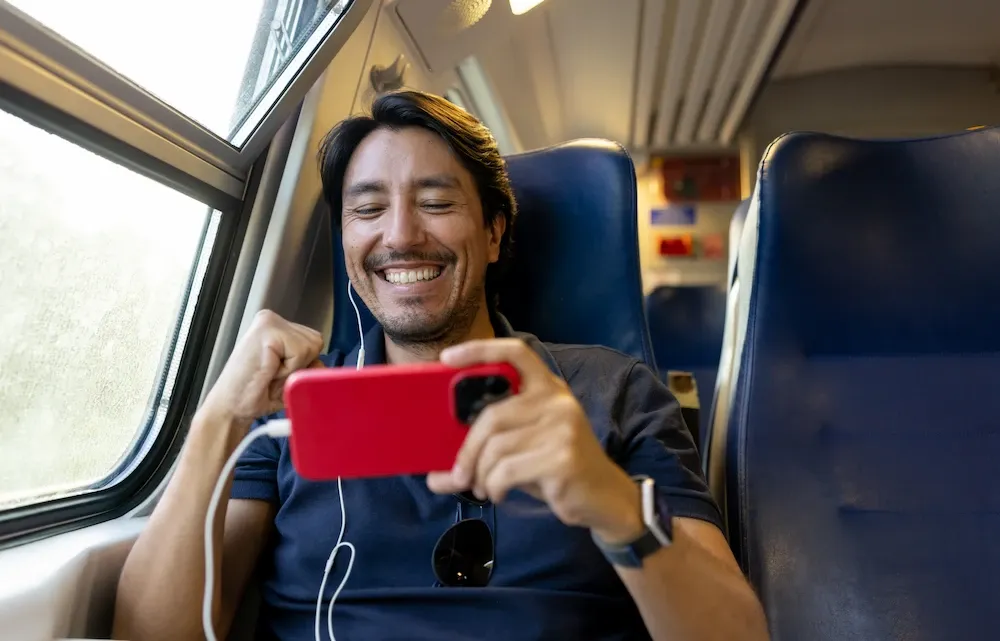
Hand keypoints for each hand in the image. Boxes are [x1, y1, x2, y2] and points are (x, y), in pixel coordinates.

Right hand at [200, 309, 324, 425]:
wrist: (231, 409)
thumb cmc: (256, 394)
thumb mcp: (291, 376)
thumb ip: (311, 364)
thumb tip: (328, 361)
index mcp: (277, 327)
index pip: (313, 341)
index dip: (303, 365)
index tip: (278, 374)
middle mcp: (272, 319)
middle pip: (316, 342)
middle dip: (300, 366)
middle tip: (273, 376)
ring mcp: (269, 322)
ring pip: (311, 347)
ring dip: (293, 369)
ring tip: (269, 374)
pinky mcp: (268, 330)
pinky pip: (300, 352)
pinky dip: (288, 370)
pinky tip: (267, 372)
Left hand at [426, 338, 643, 541]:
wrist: (604, 498)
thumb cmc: (556, 469)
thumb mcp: (523, 451)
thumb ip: (485, 453)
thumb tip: (434, 477)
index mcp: (548, 388)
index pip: (515, 353)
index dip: (480, 350)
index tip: (447, 358)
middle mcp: (557, 401)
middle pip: (492, 416)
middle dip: (467, 451)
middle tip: (459, 475)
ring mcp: (562, 428)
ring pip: (496, 448)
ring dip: (480, 475)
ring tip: (483, 488)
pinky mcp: (562, 458)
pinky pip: (506, 471)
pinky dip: (493, 487)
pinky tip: (499, 494)